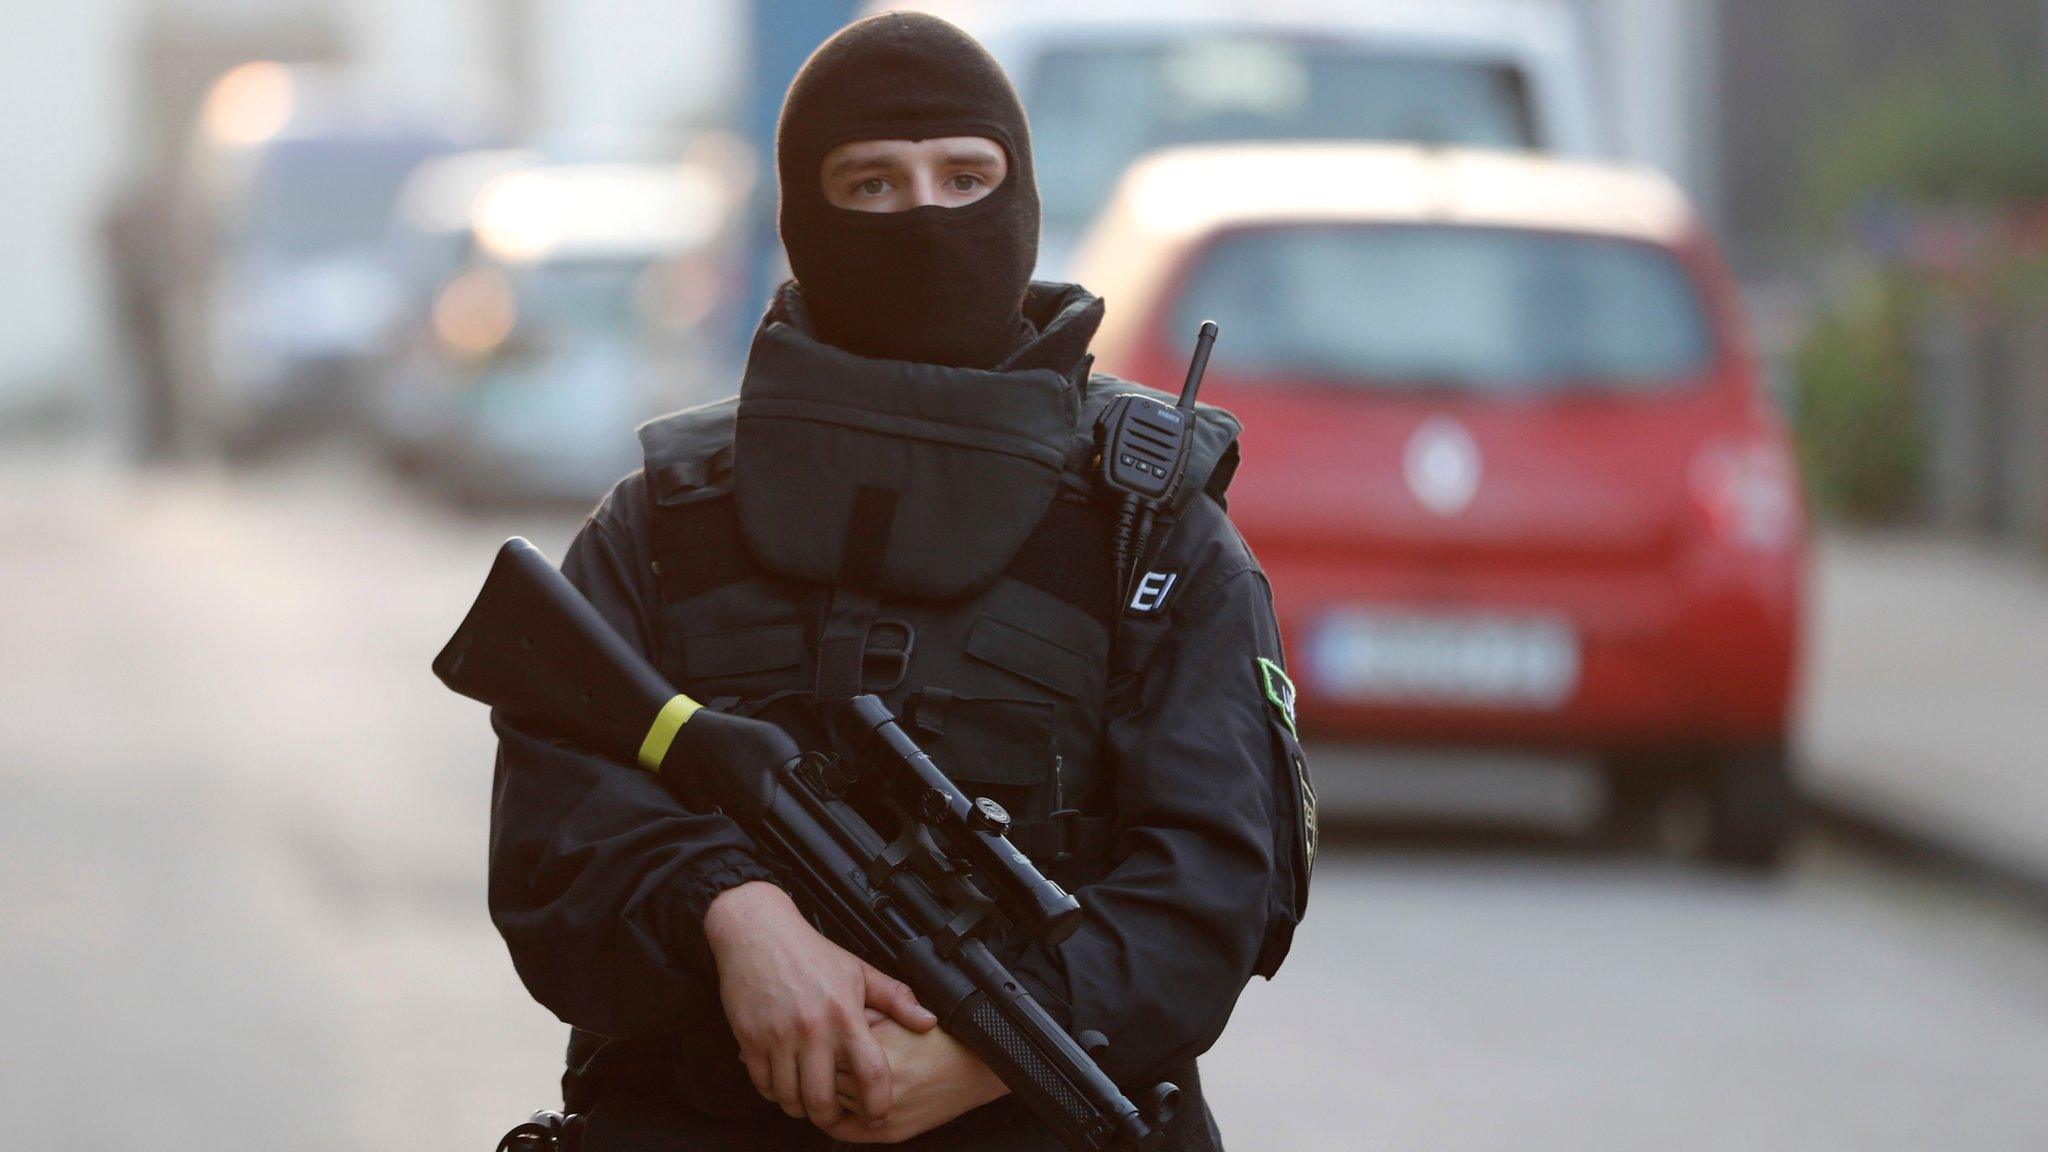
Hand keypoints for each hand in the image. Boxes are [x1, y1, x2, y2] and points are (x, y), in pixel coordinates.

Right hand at [706, 881, 937, 1128]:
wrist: (758, 934)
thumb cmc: (811, 953)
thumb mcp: (859, 971)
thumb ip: (896, 999)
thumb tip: (928, 1022)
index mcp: (844, 1015)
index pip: (869, 1073)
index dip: (877, 1104)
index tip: (878, 1114)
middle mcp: (811, 1030)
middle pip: (822, 1099)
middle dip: (832, 1119)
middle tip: (837, 1117)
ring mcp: (778, 1037)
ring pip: (790, 1098)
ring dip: (801, 1108)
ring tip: (810, 1101)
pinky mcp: (750, 1040)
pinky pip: (763, 1085)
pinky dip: (775, 1093)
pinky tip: (785, 1083)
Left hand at [821, 1010, 1008, 1142]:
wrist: (977, 1066)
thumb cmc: (942, 1038)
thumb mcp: (901, 1016)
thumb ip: (865, 1016)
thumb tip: (831, 1023)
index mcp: (879, 1046)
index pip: (826, 1047)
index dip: (819, 1041)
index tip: (816, 1038)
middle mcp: (880, 1081)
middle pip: (825, 1076)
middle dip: (819, 1066)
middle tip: (815, 1060)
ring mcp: (885, 1109)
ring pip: (832, 1103)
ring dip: (826, 1092)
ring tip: (824, 1080)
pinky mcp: (891, 1130)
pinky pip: (846, 1130)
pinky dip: (834, 1120)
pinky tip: (833, 1108)